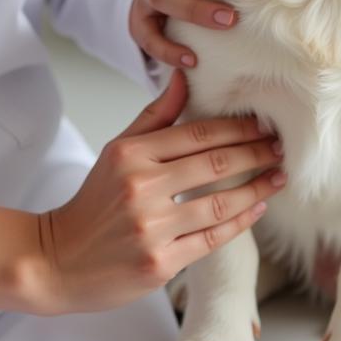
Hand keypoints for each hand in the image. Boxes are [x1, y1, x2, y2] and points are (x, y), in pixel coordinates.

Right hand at [34, 69, 285, 314]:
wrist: (59, 258)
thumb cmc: (94, 202)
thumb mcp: (116, 151)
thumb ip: (154, 116)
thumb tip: (182, 76)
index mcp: (131, 154)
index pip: (197, 134)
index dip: (236, 129)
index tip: (262, 125)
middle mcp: (141, 187)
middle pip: (215, 164)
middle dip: (256, 153)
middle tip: (280, 147)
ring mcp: (152, 228)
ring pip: (220, 202)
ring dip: (257, 188)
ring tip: (279, 177)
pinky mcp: (160, 263)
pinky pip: (212, 238)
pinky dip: (240, 222)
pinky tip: (257, 208)